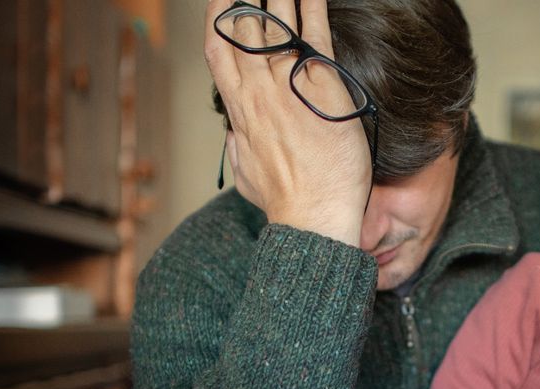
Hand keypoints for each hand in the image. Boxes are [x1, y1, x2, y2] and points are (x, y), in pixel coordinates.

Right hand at [204, 0, 367, 243]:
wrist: (314, 216)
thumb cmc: (284, 201)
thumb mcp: (246, 174)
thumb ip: (237, 147)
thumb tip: (233, 136)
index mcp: (240, 110)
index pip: (218, 50)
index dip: (217, 18)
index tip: (222, 0)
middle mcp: (259, 90)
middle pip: (244, 28)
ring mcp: (288, 85)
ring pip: (274, 24)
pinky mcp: (322, 85)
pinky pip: (314, 34)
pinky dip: (311, 7)